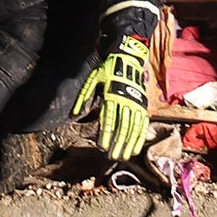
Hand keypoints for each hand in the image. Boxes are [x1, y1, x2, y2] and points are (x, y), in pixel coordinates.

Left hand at [74, 38, 156, 162]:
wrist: (127, 60)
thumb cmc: (107, 71)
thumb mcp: (92, 80)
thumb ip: (83, 99)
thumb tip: (74, 117)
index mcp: (112, 95)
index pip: (109, 118)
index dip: (105, 133)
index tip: (101, 147)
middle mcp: (126, 101)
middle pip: (122, 126)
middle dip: (117, 143)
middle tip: (111, 157)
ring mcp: (136, 104)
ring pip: (133, 128)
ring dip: (128, 144)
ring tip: (123, 157)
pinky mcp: (143, 106)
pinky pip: (142, 125)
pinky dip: (139, 138)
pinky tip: (135, 149)